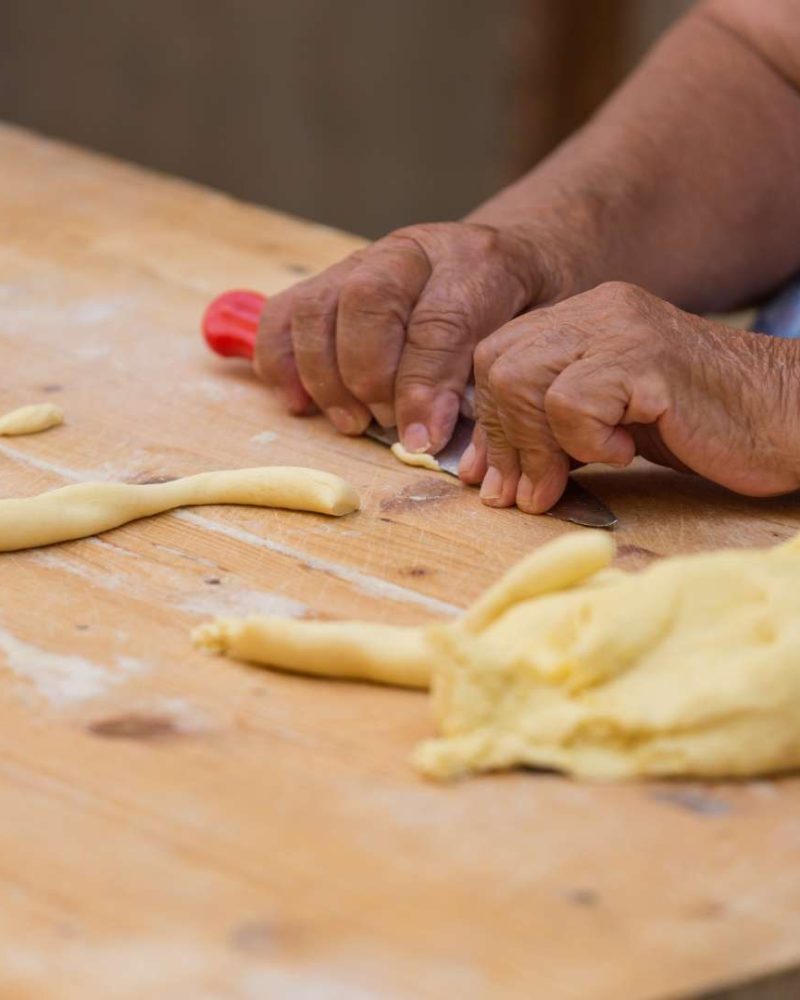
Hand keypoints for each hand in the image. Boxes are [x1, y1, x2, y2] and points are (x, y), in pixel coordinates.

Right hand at [254, 222, 554, 452]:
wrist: (508, 263)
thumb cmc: (524, 314)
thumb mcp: (532, 346)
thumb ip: (499, 393)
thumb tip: (468, 462)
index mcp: (479, 263)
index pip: (439, 321)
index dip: (425, 386)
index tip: (422, 439)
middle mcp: (414, 252)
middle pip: (368, 301)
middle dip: (370, 377)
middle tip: (386, 425)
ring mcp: (364, 261)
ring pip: (319, 307)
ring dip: (326, 376)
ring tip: (352, 423)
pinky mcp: (329, 281)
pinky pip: (285, 313)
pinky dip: (282, 362)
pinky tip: (302, 402)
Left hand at [461, 281, 799, 510]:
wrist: (788, 419)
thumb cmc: (704, 427)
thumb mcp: (610, 426)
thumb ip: (553, 433)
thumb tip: (490, 476)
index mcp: (585, 318)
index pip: (496, 356)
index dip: (488, 423)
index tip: (492, 476)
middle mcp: (599, 310)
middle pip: (499, 366)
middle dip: (503, 441)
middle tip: (526, 492)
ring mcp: (624, 329)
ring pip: (523, 380)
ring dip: (536, 448)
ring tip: (563, 482)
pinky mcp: (649, 359)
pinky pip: (573, 401)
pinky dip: (585, 441)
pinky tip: (623, 454)